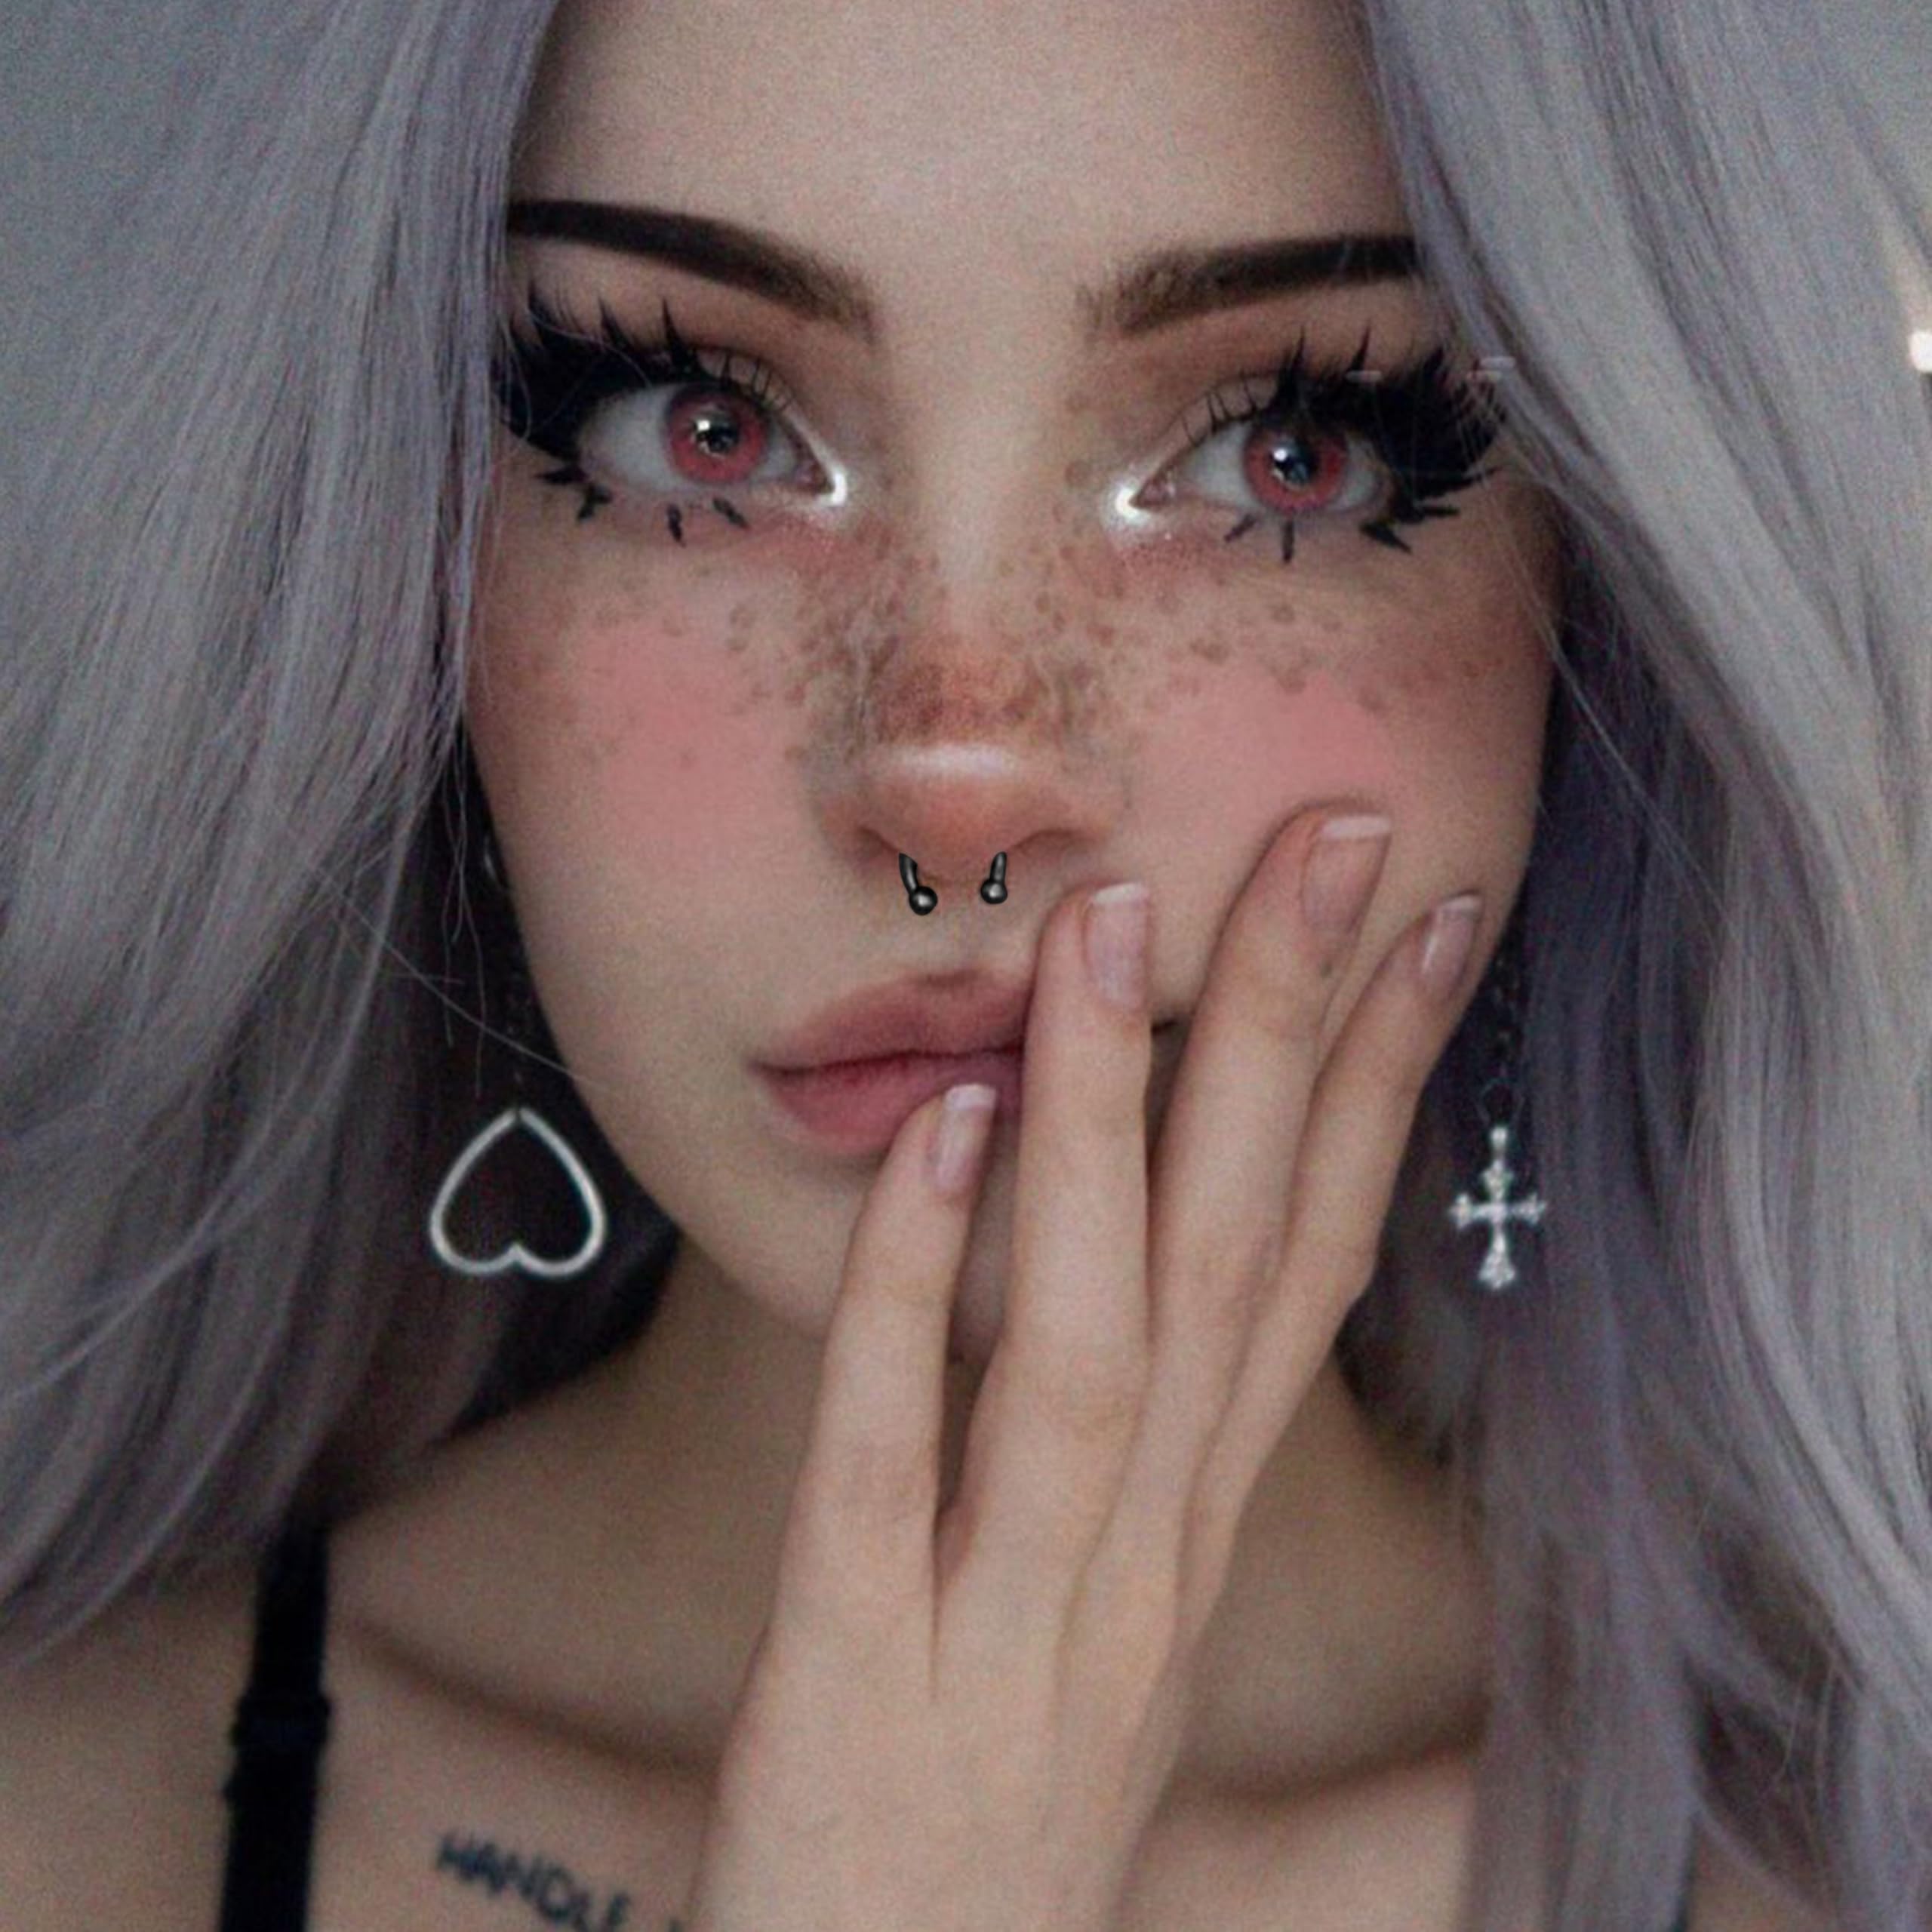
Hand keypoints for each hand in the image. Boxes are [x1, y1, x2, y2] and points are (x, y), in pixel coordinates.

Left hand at [677, 805, 1483, 1931]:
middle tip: (1326, 841)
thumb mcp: (1099, 1603)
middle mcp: (1141, 1558)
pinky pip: (893, 1449)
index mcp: (1194, 1528)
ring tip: (1115, 934)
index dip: (1379, 1088)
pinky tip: (941, 1132)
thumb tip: (1129, 1236)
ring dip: (1112, 1126)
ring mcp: (1011, 1618)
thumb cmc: (994, 1784)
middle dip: (1287, 1041)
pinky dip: (918, 1284)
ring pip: (1087, 1339)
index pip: (1310, 1270)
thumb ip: (1124, 1434)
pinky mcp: (856, 1668)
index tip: (1421, 921)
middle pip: (1233, 1265)